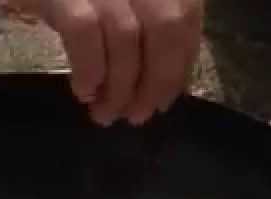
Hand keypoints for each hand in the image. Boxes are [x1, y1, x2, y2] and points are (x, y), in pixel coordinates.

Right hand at [8, 0, 202, 126]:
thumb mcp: (117, 0)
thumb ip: (145, 21)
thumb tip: (159, 80)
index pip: (187, 14)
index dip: (181, 62)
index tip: (165, 98)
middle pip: (165, 26)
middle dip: (156, 80)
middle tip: (137, 116)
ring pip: (125, 37)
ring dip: (120, 87)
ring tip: (104, 114)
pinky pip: (84, 33)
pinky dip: (89, 69)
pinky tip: (83, 90)